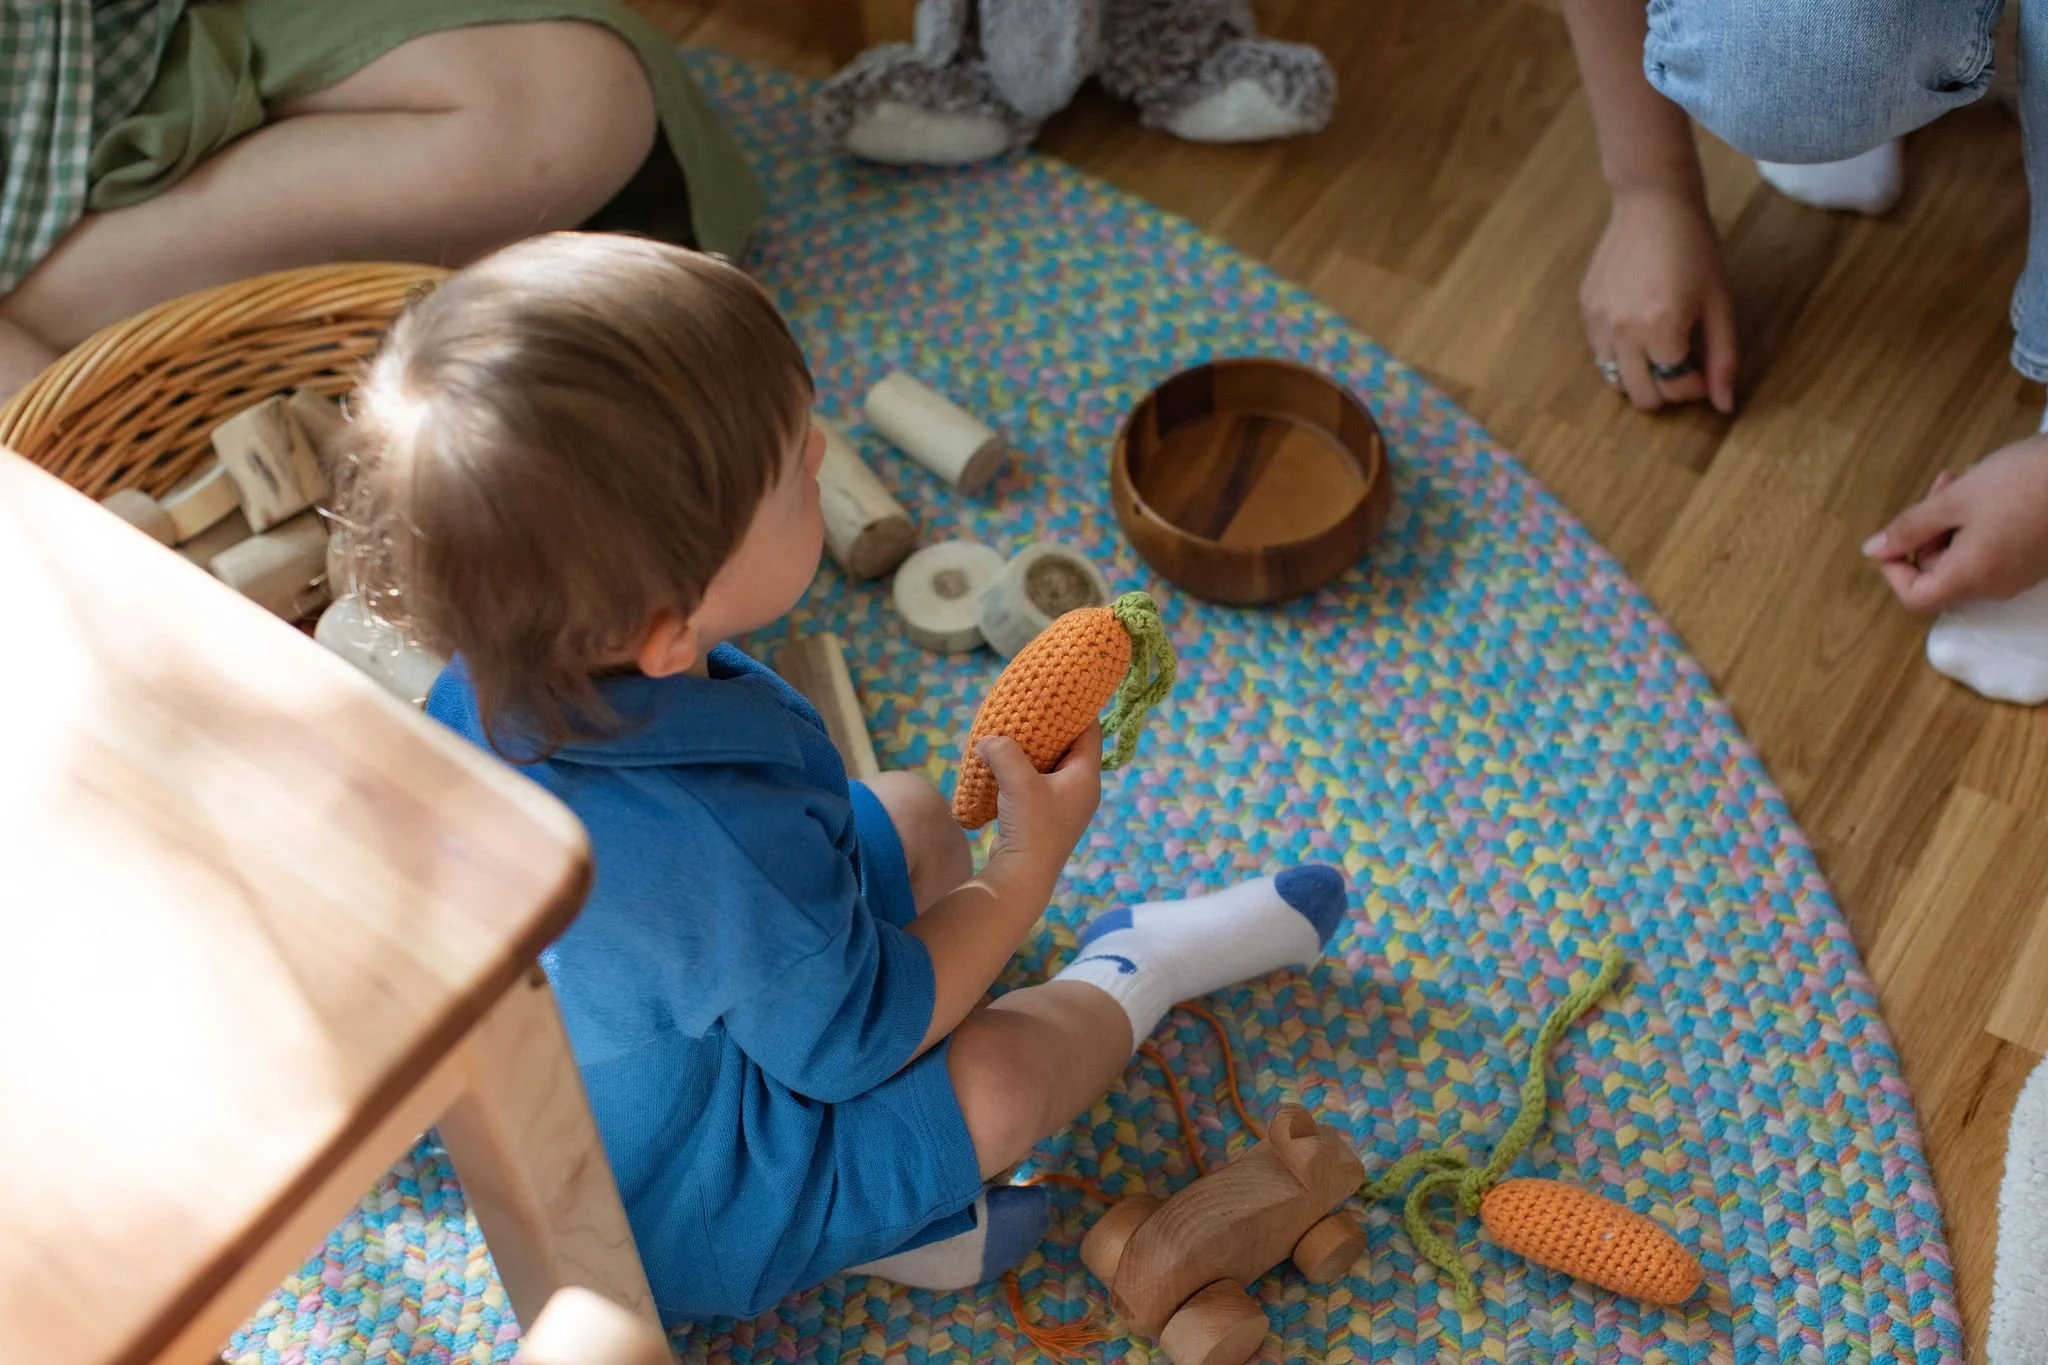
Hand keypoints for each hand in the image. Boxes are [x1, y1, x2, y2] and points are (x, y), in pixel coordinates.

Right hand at [977, 721, 1101, 894]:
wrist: (1022, 876)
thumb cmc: (1031, 827)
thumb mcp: (1018, 782)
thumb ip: (1004, 752)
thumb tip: (987, 739)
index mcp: (1087, 777)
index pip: (1091, 731)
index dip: (1076, 709)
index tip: (1057, 693)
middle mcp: (1081, 790)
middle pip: (1070, 746)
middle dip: (1048, 728)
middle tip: (1028, 710)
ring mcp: (1064, 804)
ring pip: (1051, 765)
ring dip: (1032, 751)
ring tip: (1010, 733)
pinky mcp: (1046, 816)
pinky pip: (1038, 783)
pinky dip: (1023, 770)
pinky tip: (1002, 763)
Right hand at [1581, 186, 1737, 412]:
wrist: (1652, 204)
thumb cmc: (1695, 249)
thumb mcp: (1719, 303)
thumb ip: (1723, 358)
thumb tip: (1724, 405)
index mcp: (1661, 330)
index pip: (1675, 387)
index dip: (1696, 385)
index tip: (1705, 368)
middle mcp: (1623, 332)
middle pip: (1642, 396)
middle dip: (1667, 389)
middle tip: (1683, 364)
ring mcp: (1599, 323)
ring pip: (1615, 380)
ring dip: (1641, 375)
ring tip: (1659, 348)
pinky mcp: (1586, 311)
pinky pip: (1601, 354)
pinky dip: (1622, 355)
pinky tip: (1639, 327)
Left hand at [1864, 435, 2047, 610]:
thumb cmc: (2023, 482)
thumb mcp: (1956, 499)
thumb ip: (1910, 528)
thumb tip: (1873, 551)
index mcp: (1972, 577)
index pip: (1915, 598)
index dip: (1895, 571)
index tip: (1895, 536)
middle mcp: (1996, 586)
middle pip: (1940, 574)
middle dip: (1927, 532)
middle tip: (1939, 487)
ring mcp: (2020, 575)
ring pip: (1965, 557)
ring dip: (1952, 522)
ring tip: (1962, 480)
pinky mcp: (2037, 559)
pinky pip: (1993, 551)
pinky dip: (1978, 525)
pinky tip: (1987, 489)